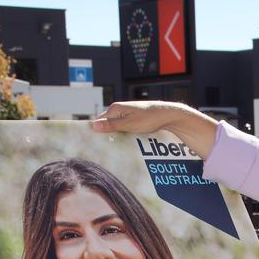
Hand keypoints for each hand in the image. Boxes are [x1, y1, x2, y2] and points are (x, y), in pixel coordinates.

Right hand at [91, 100, 219, 157]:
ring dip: (115, 136)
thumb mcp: (129, 125)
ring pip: (116, 127)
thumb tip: (94, 126)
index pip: (99, 121)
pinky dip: (123, 135)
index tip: (91, 143)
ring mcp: (127, 114)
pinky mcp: (134, 119)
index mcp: (115, 108)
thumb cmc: (149, 119)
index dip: (95, 132)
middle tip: (102, 149)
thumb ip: (112, 126)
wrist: (167, 115)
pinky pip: (124, 128)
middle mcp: (119, 109)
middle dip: (105, 136)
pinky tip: (124, 143)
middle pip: (107, 124)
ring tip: (112, 149)